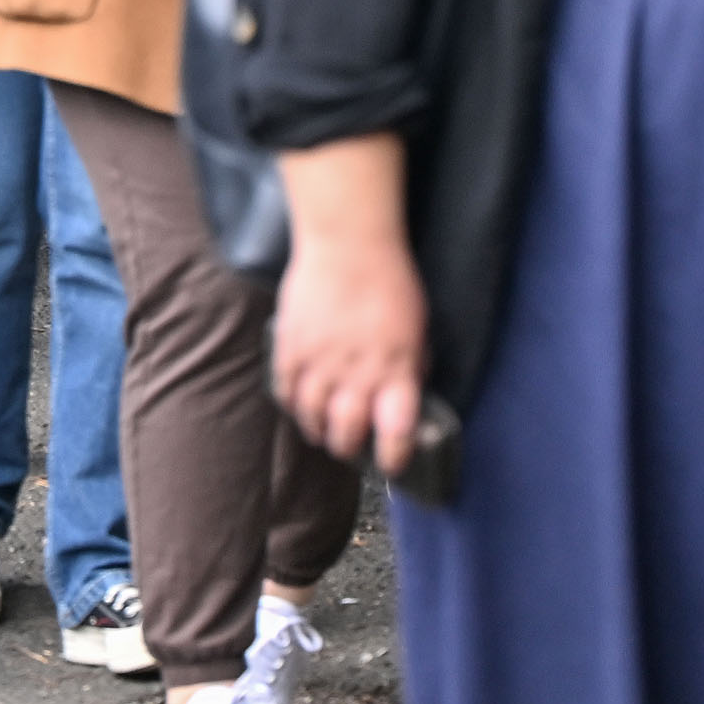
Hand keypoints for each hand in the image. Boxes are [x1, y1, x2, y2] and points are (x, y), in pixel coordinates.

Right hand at [271, 140, 429, 473]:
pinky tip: (299, 401)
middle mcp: (358, 376)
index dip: (395, 457)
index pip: (397, 435)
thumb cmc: (390, 278)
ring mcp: (320, 364)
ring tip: (321, 429)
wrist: (348, 241)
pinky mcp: (291, 348)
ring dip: (318, 429)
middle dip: (348, 447)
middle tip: (349, 445)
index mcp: (396, 372)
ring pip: (312, 418)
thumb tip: (407, 389)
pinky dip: (292, 402)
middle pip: (347, 435)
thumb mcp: (417, 327)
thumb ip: (410, 364)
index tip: (392, 462)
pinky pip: (286, 391)